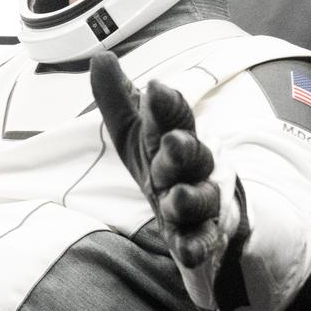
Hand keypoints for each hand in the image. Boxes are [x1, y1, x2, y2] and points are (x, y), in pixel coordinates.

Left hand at [90, 51, 225, 270]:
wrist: (209, 208)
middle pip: (190, 156)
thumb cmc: (164, 161)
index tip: (155, 88)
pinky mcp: (200, 237)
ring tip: (177, 197)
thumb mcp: (137, 130)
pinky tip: (189, 253)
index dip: (166, 104)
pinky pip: (200, 243)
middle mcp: (191, 168)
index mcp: (174, 137)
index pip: (174, 117)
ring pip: (199, 200)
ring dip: (190, 199)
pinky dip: (196, 248)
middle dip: (183, 150)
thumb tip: (101, 57)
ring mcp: (199, 204)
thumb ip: (118, 97)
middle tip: (173, 142)